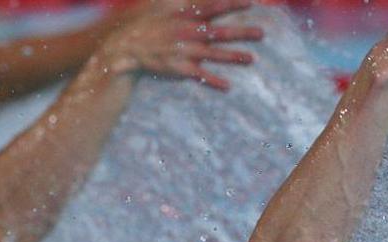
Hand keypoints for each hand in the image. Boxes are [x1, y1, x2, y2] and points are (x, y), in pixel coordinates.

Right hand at [101, 0, 263, 90]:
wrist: (126, 46)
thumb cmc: (147, 23)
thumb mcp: (163, 3)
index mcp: (185, 15)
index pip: (214, 7)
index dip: (233, 4)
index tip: (251, 2)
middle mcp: (188, 32)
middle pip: (220, 32)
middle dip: (242, 32)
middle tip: (262, 34)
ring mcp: (184, 51)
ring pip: (214, 54)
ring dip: (234, 56)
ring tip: (251, 59)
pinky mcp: (179, 68)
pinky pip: (200, 75)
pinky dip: (213, 81)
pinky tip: (228, 86)